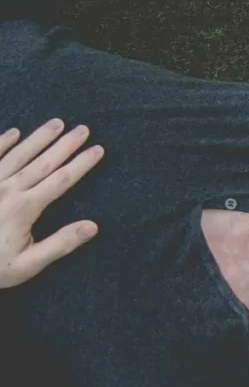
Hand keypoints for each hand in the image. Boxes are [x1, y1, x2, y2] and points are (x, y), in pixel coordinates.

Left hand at [0, 120, 103, 288]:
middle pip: (43, 162)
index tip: (98, 149)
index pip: (61, 180)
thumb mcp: (28, 265)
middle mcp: (8, 190)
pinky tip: (14, 132)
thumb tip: (93, 226)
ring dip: (39, 138)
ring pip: (19, 155)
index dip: (82, 164)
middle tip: (83, 129)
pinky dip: (2, 143)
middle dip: (66, 145)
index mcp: (24, 208)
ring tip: (57, 123)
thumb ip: (60, 244)